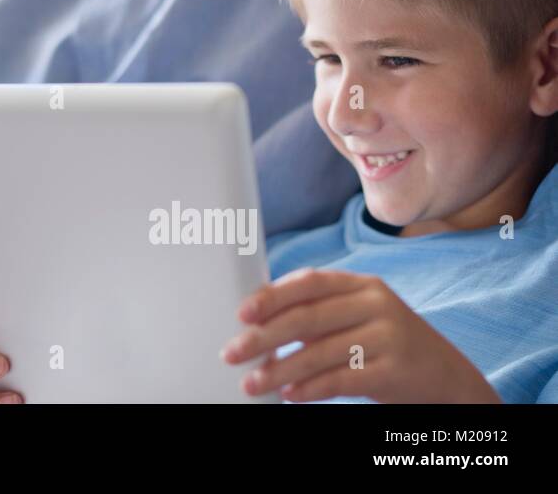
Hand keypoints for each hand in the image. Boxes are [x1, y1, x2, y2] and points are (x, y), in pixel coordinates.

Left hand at [221, 268, 499, 403]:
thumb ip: (314, 313)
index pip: (308, 283)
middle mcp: (375, 304)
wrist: (445, 375)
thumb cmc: (384, 342)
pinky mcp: (394, 370)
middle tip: (232, 353)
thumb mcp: (355, 316)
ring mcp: (388, 336)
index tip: (241, 314)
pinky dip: (311, 387)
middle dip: (264, 337)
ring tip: (252, 383)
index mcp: (360, 284)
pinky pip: (342, 379)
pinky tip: (289, 393)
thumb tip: (255, 324)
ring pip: (320, 352)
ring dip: (279, 370)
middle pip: (308, 318)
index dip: (271, 297)